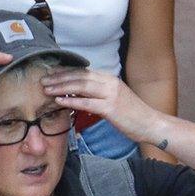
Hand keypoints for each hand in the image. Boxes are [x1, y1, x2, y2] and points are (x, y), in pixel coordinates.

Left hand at [41, 69, 163, 144]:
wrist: (151, 124)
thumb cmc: (131, 113)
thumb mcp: (114, 97)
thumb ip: (97, 92)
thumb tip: (77, 92)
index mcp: (109, 78)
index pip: (83, 71)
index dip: (65, 71)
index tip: (51, 73)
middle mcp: (109, 83)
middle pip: (79, 76)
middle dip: (59, 77)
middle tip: (43, 80)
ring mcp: (110, 94)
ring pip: (81, 86)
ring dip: (61, 87)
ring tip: (47, 89)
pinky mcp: (110, 108)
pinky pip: (87, 103)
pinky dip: (71, 101)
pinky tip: (60, 101)